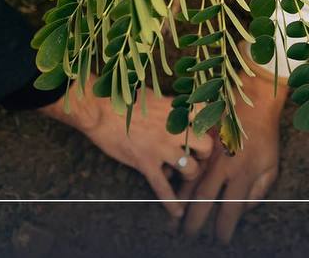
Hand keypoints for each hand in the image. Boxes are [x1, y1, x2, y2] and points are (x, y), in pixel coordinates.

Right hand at [39, 78, 213, 218]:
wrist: (98, 110)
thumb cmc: (122, 99)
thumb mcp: (151, 96)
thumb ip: (166, 105)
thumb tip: (174, 112)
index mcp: (175, 110)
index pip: (205, 116)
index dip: (209, 124)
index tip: (207, 129)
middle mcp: (173, 130)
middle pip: (205, 146)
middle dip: (205, 153)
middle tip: (198, 154)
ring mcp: (160, 148)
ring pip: (190, 168)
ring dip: (190, 173)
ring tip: (186, 174)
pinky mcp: (146, 163)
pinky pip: (163, 188)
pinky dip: (171, 203)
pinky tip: (177, 212)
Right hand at [180, 68, 284, 241]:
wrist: (253, 98)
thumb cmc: (263, 133)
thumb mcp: (271, 163)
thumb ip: (259, 189)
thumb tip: (246, 209)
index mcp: (241, 170)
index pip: (231, 208)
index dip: (224, 229)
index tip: (220, 241)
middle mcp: (219, 163)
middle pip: (204, 200)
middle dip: (196, 224)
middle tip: (191, 238)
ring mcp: (199, 151)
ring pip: (187, 185)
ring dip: (182, 206)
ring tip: (176, 225)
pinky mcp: (184, 142)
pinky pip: (172, 173)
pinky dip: (169, 192)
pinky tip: (171, 205)